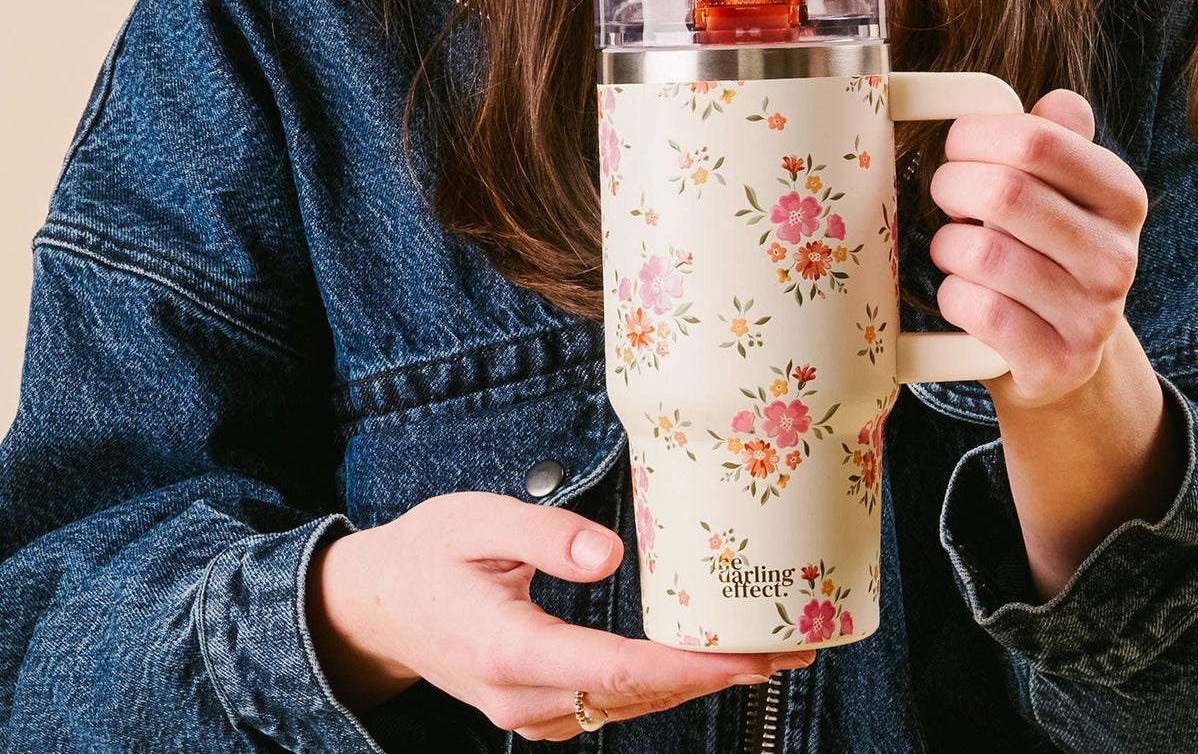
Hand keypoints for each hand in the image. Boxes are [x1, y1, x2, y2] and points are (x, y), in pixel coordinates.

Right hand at [304, 491, 812, 739]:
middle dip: (715, 677)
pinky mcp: (529, 708)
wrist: (374, 604)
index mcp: (508, 648)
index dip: (691, 669)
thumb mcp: (477, 520)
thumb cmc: (426, 552)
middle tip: (788, 649)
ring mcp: (523, 712)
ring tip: (760, 652)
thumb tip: (609, 555)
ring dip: (693, 686)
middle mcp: (519, 696)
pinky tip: (693, 660)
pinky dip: (656, 688)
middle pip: (634, 699)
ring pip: (624, 709)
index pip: (616, 671)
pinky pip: (604, 707)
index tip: (752, 656)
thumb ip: (543, 534)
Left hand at [927, 88, 1147, 410]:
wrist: (1062, 357)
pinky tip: (964, 294)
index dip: (975, 135)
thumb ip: (1054, 138)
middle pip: (1004, 192)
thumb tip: (1059, 103)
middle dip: (951, 187)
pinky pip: (978, 309)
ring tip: (957, 249)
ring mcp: (1092, 316)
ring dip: (948, 246)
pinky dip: (952, 295)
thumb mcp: (1059, 191)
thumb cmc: (1043, 251)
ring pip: (984, 253)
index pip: (1036, 139)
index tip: (959, 147)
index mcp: (1121, 196)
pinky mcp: (1057, 363)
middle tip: (948, 197)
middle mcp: (1118, 256)